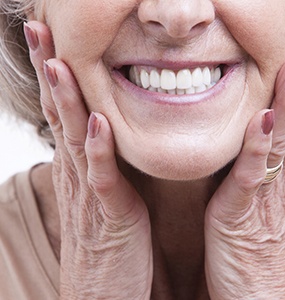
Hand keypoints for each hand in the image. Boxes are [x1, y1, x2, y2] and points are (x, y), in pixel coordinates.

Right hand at [24, 21, 152, 298]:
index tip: (52, 39)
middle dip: (50, 72)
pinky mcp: (110, 217)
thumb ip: (102, 163)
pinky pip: (102, 179)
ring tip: (58, 62)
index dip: (56, 75)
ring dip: (66, 101)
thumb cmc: (107, 242)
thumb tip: (103, 132)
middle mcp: (78, 175)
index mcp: (80, 168)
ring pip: (74, 139)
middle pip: (60, 115)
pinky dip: (98, 150)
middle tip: (40, 30)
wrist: (102, 294)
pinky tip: (97, 123)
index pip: (63, 112)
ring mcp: (90, 195)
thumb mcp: (102, 194)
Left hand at [204, 19, 284, 298]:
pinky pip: (252, 174)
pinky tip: (264, 119)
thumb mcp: (276, 196)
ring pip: (281, 138)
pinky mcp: (243, 212)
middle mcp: (282, 176)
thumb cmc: (262, 245)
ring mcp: (266, 193)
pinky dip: (259, 146)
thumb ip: (282, 158)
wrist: (257, 296)